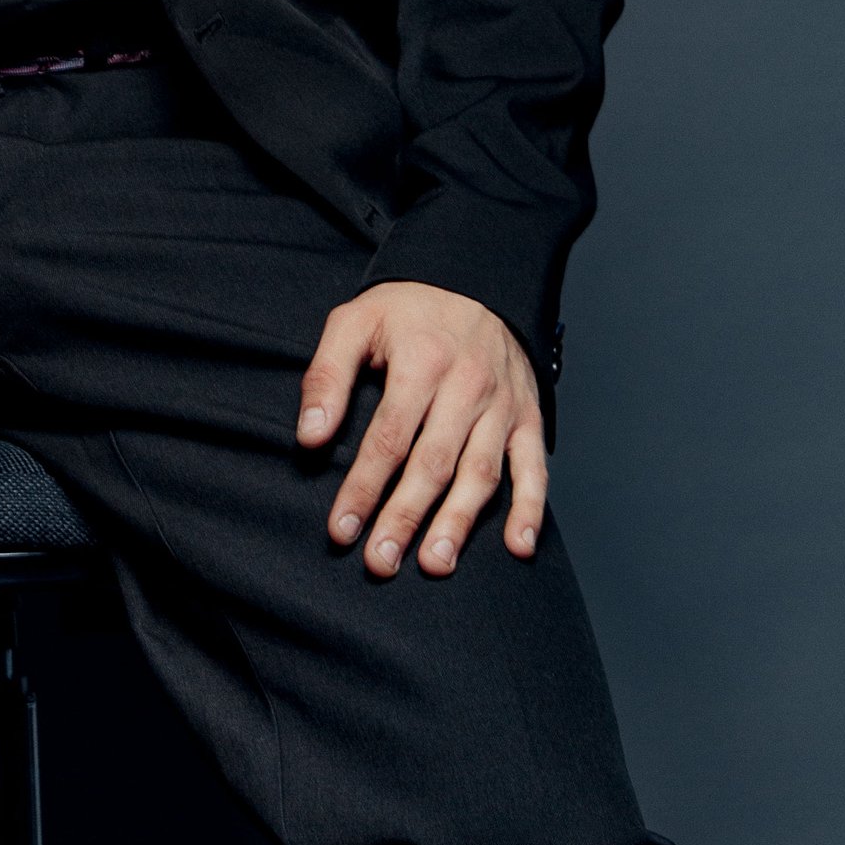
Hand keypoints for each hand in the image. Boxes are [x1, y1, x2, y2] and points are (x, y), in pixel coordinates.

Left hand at [296, 280, 546, 577]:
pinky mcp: (528, 417)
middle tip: (380, 561)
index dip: (362, 487)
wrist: (474, 280)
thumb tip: (309, 435)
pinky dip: (530, 508)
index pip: (388, 437)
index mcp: (422, 361)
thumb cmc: (407, 310)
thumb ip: (327, 375)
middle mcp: (467, 386)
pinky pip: (535, 467)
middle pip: (432, 463)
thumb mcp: (355, 321)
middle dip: (404, 517)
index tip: (341, 529)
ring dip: (458, 523)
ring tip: (434, 563)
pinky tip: (519, 545)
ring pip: (480, 473)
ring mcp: (502, 405)